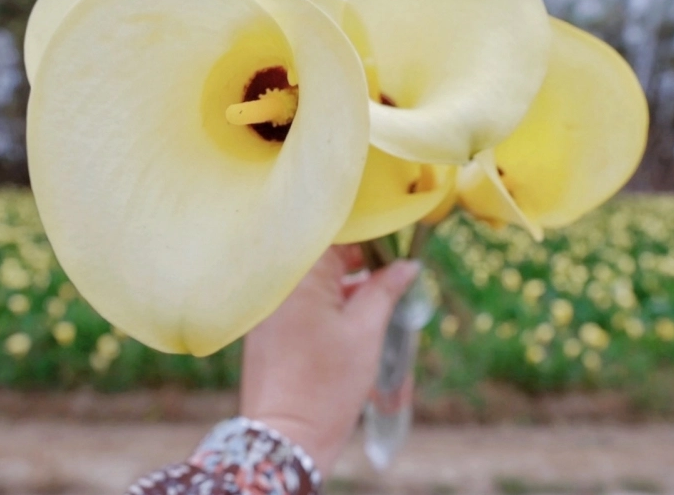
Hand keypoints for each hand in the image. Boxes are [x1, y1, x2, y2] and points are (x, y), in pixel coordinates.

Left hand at [240, 245, 419, 474]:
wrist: (285, 439)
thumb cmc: (328, 385)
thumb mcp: (367, 332)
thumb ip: (386, 289)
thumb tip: (407, 265)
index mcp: (300, 276)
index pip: (337, 235)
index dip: (370, 238)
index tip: (397, 247)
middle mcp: (278, 284)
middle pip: (325, 257)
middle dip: (361, 265)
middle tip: (394, 277)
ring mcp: (269, 306)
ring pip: (316, 281)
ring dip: (346, 288)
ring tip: (379, 305)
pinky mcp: (266, 328)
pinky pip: (302, 302)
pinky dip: (328, 306)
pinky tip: (353, 323)